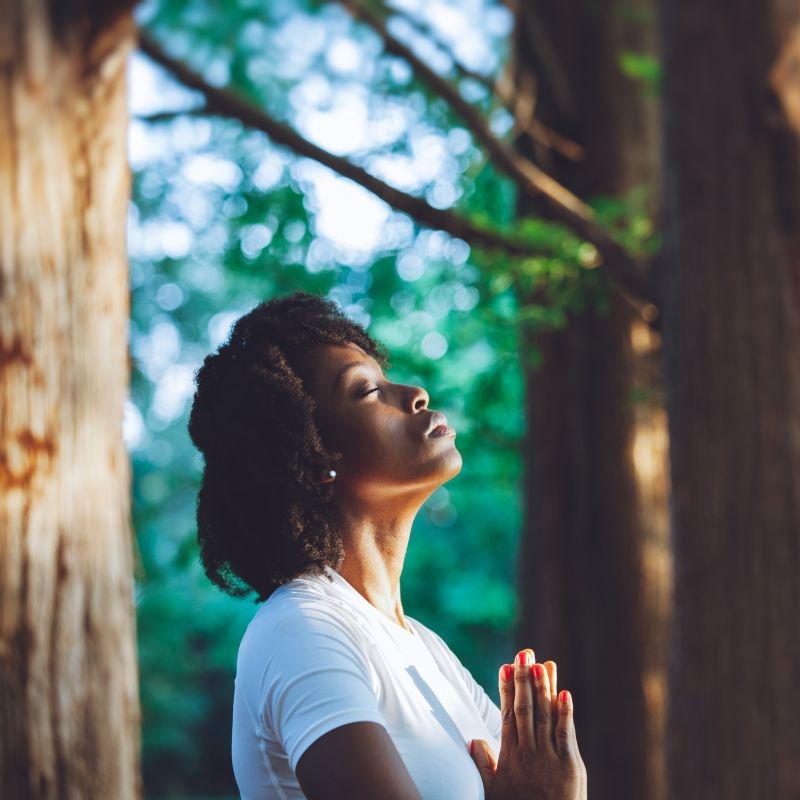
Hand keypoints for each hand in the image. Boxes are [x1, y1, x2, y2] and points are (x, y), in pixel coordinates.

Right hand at [469, 649, 586, 799]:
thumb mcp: (494, 791)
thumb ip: (484, 765)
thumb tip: (474, 740)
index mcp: (511, 754)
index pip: (508, 713)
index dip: (507, 688)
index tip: (505, 664)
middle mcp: (529, 751)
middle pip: (526, 708)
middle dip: (524, 679)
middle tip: (524, 651)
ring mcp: (549, 757)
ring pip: (545, 715)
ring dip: (544, 688)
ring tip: (542, 663)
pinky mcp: (570, 766)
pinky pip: (566, 735)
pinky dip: (566, 713)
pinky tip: (565, 694)